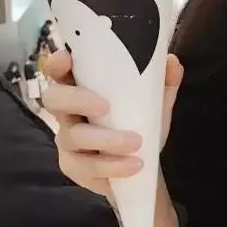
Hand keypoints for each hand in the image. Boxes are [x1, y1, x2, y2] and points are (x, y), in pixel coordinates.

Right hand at [42, 50, 182, 198]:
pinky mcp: (75, 167)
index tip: (65, 58)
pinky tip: (134, 165)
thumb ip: (164, 82)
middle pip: (54, 99)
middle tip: (105, 106)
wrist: (142, 164)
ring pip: (74, 137)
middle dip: (77, 100)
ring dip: (106, 140)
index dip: (57, 64)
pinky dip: (113, 166)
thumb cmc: (138, 122)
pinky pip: (87, 167)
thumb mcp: (155, 102)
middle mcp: (68, 112)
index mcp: (82, 88)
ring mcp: (68, 140)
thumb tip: (172, 61)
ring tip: (136, 142)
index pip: (60, 70)